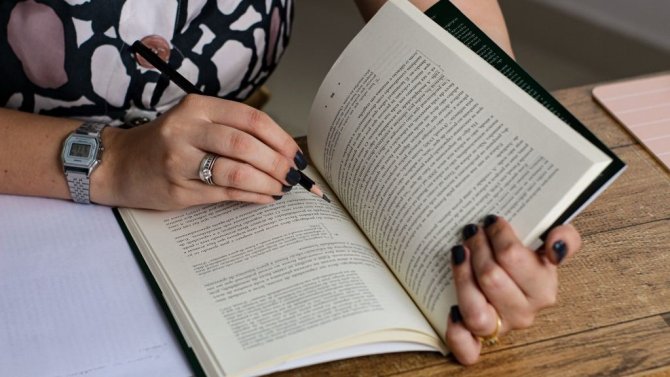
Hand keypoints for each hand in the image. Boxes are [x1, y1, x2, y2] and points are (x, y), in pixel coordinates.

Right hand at [93, 94, 304, 209]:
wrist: (118, 164)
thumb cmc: (165, 143)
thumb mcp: (194, 122)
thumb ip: (231, 130)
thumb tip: (280, 151)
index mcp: (197, 106)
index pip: (250, 118)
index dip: (279, 138)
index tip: (295, 154)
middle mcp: (187, 129)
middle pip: (245, 145)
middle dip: (277, 162)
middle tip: (292, 175)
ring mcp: (180, 160)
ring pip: (236, 171)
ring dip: (267, 182)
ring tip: (281, 188)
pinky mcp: (177, 189)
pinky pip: (225, 193)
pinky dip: (252, 196)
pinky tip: (265, 197)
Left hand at [445, 215, 580, 364]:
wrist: (505, 276)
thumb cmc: (523, 258)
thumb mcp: (547, 241)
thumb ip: (564, 237)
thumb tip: (555, 247)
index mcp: (543, 290)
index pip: (514, 258)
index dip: (498, 236)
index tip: (490, 221)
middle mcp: (523, 313)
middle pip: (491, 278)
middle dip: (477, 248)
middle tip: (471, 231)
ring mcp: (500, 328)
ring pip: (476, 311)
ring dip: (462, 278)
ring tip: (458, 253)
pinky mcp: (477, 341)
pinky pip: (467, 349)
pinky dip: (457, 332)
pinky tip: (451, 310)